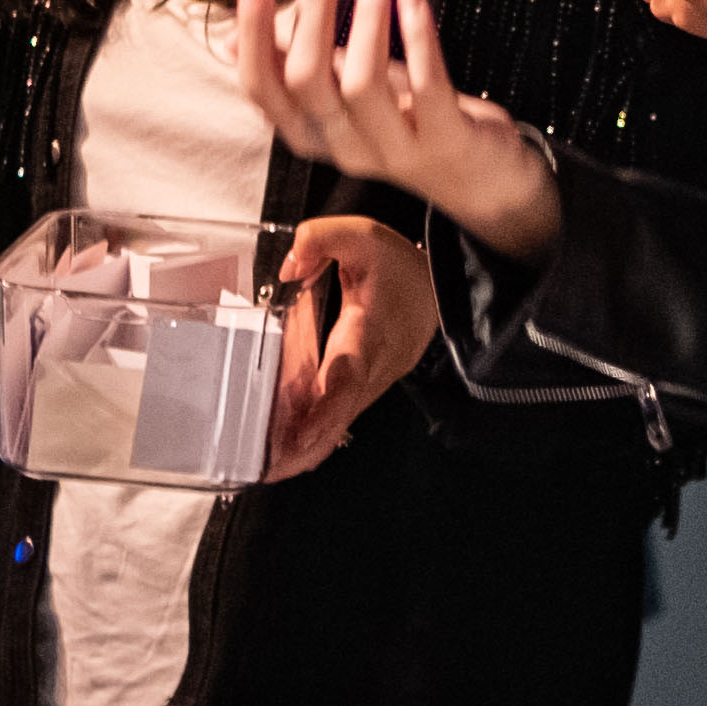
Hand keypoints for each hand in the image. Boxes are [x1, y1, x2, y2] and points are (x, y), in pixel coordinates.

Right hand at [232, 0, 566, 259]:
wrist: (484, 183)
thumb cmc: (409, 124)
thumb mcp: (347, 94)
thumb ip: (299, 66)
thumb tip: (235, 38)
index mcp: (312, 135)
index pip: (263, 88)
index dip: (253, 31)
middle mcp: (344, 148)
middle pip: (306, 81)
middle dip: (312, 8)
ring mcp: (395, 150)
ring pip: (362, 85)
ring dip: (368, 17)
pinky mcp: (446, 142)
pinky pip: (426, 87)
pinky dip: (417, 36)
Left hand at [265, 214, 433, 476]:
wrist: (441, 294)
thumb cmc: (402, 270)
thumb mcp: (363, 236)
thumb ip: (321, 240)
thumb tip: (289, 267)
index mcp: (370, 332)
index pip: (349, 375)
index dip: (327, 407)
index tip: (304, 434)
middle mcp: (370, 367)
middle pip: (338, 414)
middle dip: (307, 445)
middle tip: (271, 469)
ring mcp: (367, 382)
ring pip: (336, 422)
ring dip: (304, 449)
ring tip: (265, 469)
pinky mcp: (360, 387)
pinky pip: (335, 416)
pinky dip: (311, 437)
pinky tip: (281, 453)